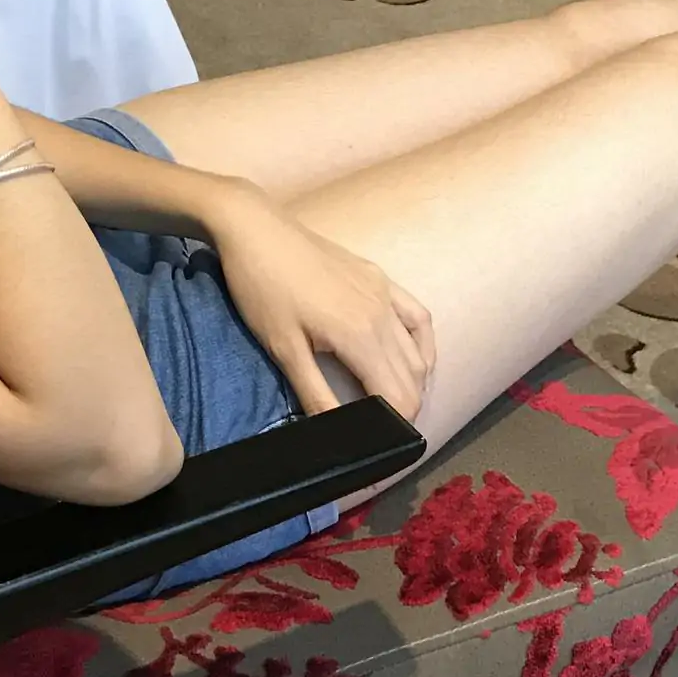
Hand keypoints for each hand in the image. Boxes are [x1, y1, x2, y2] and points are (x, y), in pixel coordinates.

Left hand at [202, 189, 435, 422]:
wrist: (255, 228)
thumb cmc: (262, 290)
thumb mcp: (283, 349)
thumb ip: (316, 395)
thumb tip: (337, 436)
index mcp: (360, 336)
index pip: (398, 397)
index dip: (395, 430)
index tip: (380, 447)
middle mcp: (383, 315)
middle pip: (412, 379)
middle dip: (403, 412)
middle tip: (380, 434)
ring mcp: (385, 292)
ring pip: (418, 352)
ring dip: (412, 383)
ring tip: (390, 406)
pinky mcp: (379, 277)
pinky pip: (418, 316)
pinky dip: (422, 345)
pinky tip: (414, 361)